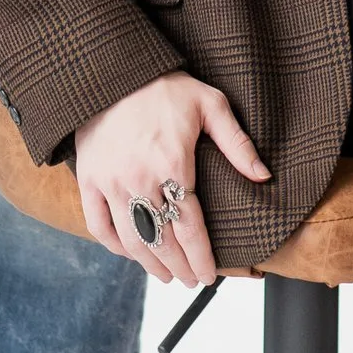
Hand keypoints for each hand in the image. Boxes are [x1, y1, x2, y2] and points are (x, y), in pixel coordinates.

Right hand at [73, 73, 270, 287]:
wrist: (111, 71)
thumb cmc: (164, 86)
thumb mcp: (210, 104)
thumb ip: (237, 144)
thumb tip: (264, 176)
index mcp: (172, 166)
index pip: (190, 227)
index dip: (201, 257)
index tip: (209, 275)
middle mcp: (139, 181)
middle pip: (162, 241)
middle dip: (180, 268)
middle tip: (191, 281)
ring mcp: (110, 183)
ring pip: (131, 239)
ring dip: (150, 264)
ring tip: (166, 276)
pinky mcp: (88, 180)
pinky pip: (98, 224)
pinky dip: (114, 245)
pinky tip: (130, 253)